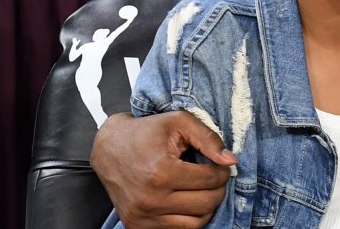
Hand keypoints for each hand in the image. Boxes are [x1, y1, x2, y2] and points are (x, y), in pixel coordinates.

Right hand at [90, 112, 236, 228]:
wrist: (108, 148)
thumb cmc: (145, 132)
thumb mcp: (179, 122)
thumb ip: (208, 139)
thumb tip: (231, 161)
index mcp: (161, 173)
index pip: (210, 180)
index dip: (223, 172)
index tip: (222, 166)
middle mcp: (150, 199)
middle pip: (206, 203)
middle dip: (218, 189)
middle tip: (216, 178)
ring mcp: (142, 217)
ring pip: (196, 223)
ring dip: (206, 206)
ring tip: (203, 190)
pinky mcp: (137, 226)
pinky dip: (189, 218)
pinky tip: (188, 201)